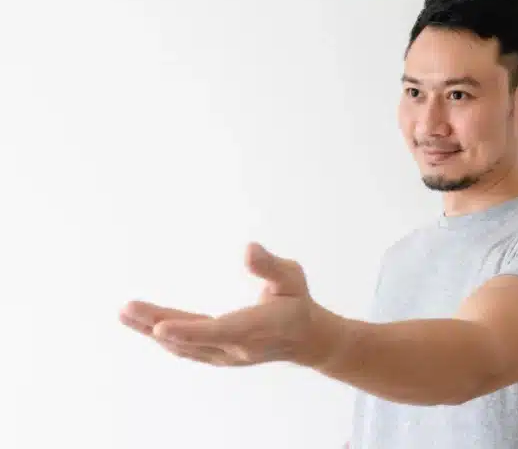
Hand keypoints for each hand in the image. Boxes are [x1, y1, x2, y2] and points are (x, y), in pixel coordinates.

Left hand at [119, 243, 325, 366]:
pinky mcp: (217, 355)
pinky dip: (165, 337)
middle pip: (191, 339)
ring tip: (126, 313)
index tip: (159, 326)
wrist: (306, 339)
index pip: (218, 331)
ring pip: (183, 346)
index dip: (188, 330)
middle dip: (156, 324)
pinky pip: (186, 348)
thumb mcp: (291, 278)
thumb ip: (270, 266)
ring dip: (152, 331)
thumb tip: (248, 249)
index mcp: (256, 329)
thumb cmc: (297, 302)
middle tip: (126, 309)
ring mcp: (225, 355)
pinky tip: (145, 325)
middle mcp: (237, 348)